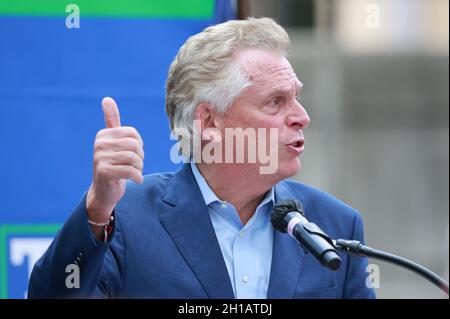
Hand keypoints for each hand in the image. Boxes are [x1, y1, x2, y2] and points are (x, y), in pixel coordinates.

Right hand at [86, 97, 143, 228]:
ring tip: (134, 172)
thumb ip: (111, 121)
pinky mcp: (104, 172)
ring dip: (139, 168)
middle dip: (140, 158)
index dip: (139, 146)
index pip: (133, 134)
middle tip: (135, 166)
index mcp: (103, 135)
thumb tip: (107, 99)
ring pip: (134, 159)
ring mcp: (100, 158)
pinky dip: (137, 177)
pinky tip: (135, 180)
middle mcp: (99, 144)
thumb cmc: (113, 164)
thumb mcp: (112, 142)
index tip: (133, 154)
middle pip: (135, 146)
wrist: (104, 191)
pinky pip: (131, 171)